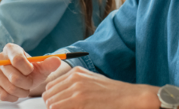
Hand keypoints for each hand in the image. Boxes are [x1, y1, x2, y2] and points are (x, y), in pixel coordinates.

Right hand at [0, 43, 63, 101]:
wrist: (22, 78)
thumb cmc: (31, 71)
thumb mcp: (42, 67)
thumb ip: (49, 63)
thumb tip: (57, 60)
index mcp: (11, 49)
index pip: (18, 59)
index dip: (28, 69)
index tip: (31, 71)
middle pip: (14, 77)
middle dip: (26, 84)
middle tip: (29, 83)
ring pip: (9, 87)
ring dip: (21, 91)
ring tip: (23, 88)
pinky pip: (1, 94)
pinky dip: (12, 97)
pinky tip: (15, 93)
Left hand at [42, 67, 158, 108]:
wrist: (130, 97)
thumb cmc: (113, 94)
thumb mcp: (92, 84)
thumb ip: (75, 87)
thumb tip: (57, 98)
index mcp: (76, 72)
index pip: (51, 87)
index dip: (54, 100)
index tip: (61, 106)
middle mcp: (74, 78)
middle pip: (48, 95)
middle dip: (53, 106)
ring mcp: (76, 89)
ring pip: (51, 104)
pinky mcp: (79, 101)